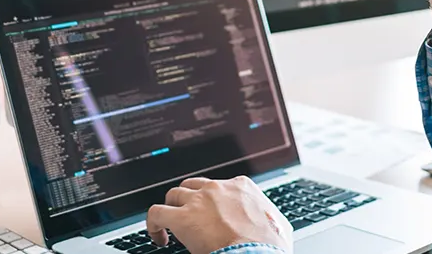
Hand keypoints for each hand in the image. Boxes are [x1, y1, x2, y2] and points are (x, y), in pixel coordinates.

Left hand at [146, 176, 292, 253]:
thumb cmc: (270, 246)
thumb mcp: (278, 225)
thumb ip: (271, 219)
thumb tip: (274, 228)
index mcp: (242, 187)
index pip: (220, 186)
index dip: (212, 202)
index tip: (212, 216)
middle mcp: (218, 188)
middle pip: (193, 185)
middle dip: (188, 200)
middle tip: (188, 218)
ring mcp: (199, 201)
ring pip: (173, 195)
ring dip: (171, 209)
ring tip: (170, 227)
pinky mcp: (182, 218)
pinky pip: (156, 213)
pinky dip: (153, 224)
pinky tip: (159, 237)